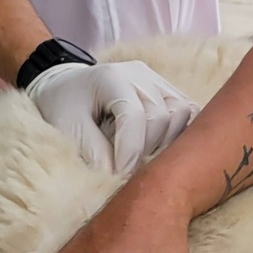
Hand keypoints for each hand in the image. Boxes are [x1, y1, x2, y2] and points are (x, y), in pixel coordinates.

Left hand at [24, 60, 196, 172]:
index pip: (133, 115)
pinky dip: (180, 134)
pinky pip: (189, 112)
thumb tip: (119, 177)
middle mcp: (140, 74)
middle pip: (160, 116)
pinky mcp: (168, 91)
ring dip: (166, 144)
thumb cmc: (64, 107)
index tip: (120, 178)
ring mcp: (158, 80)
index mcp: (111, 77)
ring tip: (142, 159)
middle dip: (146, 151)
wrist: (67, 86)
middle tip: (127, 172)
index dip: (130, 151)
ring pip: (182, 114)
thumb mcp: (67, 128)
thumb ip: (93, 150)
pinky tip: (161, 150)